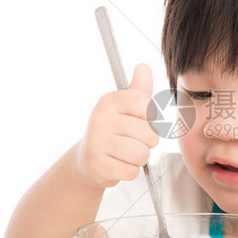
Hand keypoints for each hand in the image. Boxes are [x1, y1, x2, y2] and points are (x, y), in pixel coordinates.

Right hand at [75, 63, 159, 188]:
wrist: (87, 159)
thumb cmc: (113, 131)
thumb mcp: (125, 107)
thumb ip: (139, 90)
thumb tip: (144, 66)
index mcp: (109, 101)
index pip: (146, 105)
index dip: (150, 117)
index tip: (139, 120)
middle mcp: (100, 119)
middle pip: (148, 134)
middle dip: (147, 142)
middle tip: (133, 140)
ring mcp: (97, 143)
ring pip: (141, 154)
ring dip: (139, 158)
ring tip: (126, 153)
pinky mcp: (98, 166)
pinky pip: (131, 171)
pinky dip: (129, 171)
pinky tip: (118, 164)